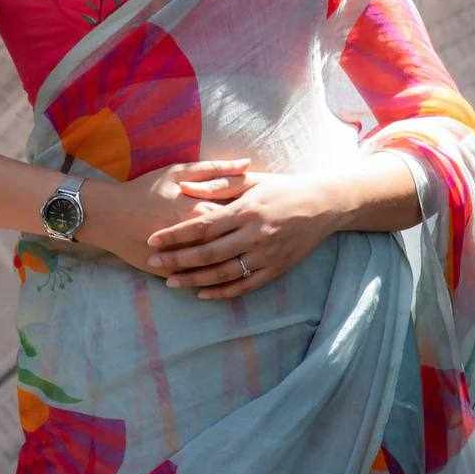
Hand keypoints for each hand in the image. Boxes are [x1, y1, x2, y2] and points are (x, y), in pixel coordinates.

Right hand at [96, 159, 254, 278]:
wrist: (109, 215)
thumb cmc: (146, 188)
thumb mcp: (179, 171)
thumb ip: (214, 169)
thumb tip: (247, 163)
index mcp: (197, 208)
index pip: (236, 214)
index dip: (255, 214)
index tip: (266, 211)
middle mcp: (192, 235)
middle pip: (231, 241)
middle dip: (249, 240)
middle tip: (266, 236)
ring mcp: (181, 257)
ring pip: (217, 265)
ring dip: (236, 262)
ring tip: (251, 255)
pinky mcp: (170, 272)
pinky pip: (197, 280)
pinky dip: (214, 280)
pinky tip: (229, 276)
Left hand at [144, 170, 338, 298]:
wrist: (322, 205)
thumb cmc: (281, 187)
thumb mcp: (250, 179)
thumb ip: (217, 184)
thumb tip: (183, 188)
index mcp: (246, 210)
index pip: (202, 226)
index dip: (175, 235)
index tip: (152, 240)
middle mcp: (254, 234)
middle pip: (208, 253)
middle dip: (177, 259)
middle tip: (152, 263)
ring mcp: (266, 255)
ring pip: (224, 274)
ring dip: (194, 280)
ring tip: (171, 282)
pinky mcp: (276, 270)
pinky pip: (245, 286)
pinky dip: (222, 292)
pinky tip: (202, 293)